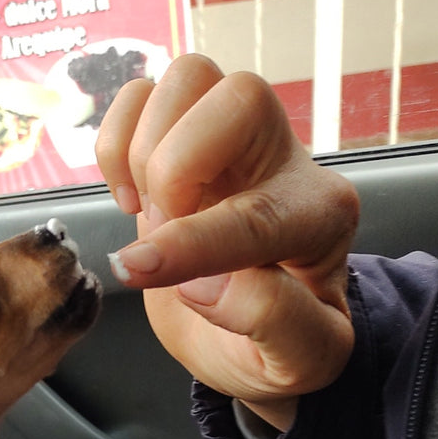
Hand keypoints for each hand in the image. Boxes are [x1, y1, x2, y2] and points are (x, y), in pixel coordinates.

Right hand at [95, 55, 360, 429]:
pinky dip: (115, 141)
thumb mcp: (297, 361)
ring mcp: (231, 142)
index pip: (256, 212)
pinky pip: (141, 92)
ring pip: (189, 77)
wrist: (250, 337)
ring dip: (143, 150)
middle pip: (238, 96)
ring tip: (149, 214)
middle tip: (159, 230)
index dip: (192, 242)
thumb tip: (206, 283)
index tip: (138, 270)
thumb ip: (272, 323)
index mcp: (321, 221)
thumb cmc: (276, 348)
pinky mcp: (182, 138)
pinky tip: (131, 197)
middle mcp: (282, 163)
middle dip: (173, 168)